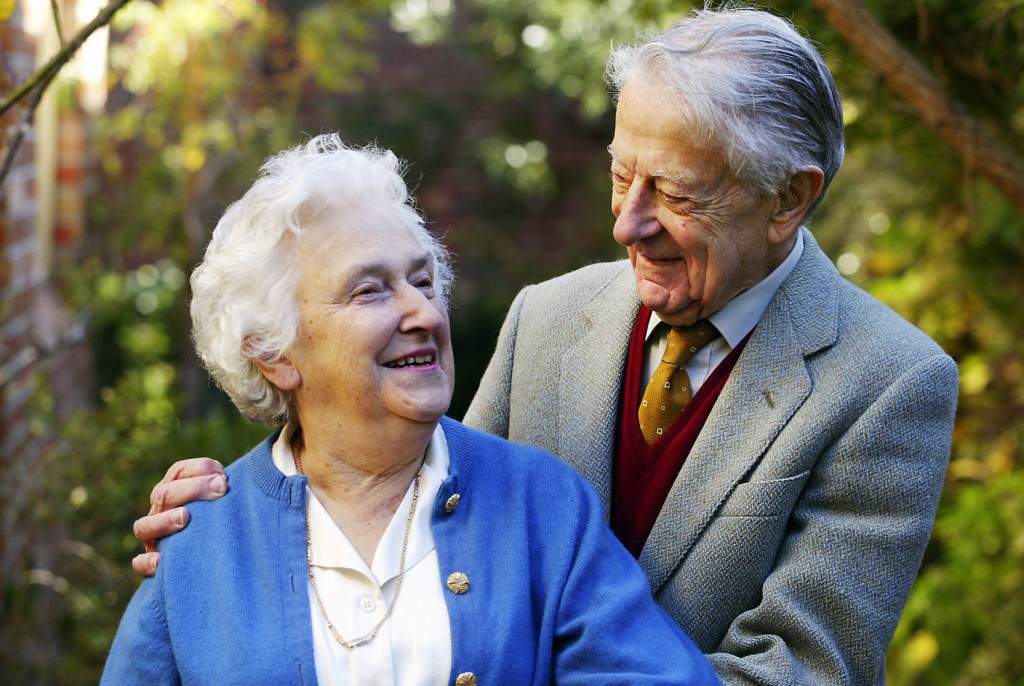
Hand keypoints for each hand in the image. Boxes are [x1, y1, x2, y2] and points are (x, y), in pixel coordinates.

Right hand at [131, 458, 227, 575]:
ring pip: (143, 526)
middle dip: (193, 488)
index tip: (224, 477)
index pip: (179, 471)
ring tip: (185, 517)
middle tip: (220, 489)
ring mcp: (153, 536)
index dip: (200, 469)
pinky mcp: (152, 562)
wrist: (220, 552)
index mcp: (175, 488)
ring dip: (164, 521)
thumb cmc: (225, 516)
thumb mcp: (225, 497)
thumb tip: (224, 481)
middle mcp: (160, 509)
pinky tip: (163, 561)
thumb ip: (223, 484)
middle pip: (163, 494)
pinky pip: (139, 563)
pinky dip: (148, 562)